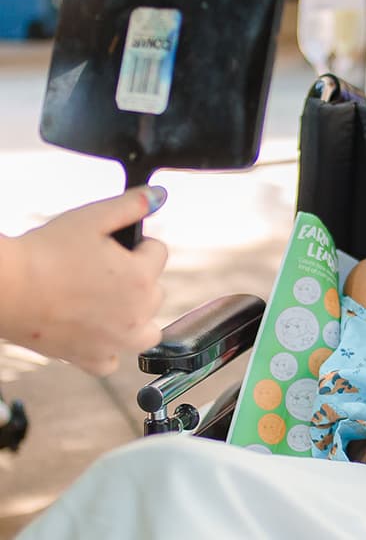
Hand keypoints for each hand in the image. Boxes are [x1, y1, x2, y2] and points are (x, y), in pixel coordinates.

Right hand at [0, 186, 168, 375]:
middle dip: (137, 278)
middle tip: (101, 270)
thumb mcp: (93, 217)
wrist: (5, 287)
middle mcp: (138, 314)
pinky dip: (107, 349)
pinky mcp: (90, 359)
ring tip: (106, 301)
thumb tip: (160, 196)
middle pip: (155, 290)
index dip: (137, 244)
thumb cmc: (46, 251)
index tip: (113, 245)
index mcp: (142, 278)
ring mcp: (116, 341)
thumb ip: (133, 205)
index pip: (159, 252)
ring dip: (135, 316)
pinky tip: (94, 332)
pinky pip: (112, 361)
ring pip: (147, 330)